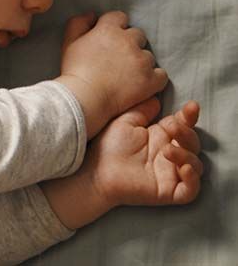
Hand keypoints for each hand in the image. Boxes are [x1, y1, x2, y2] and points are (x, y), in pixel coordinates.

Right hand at [59, 11, 168, 124]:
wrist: (84, 99)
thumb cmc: (74, 72)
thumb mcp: (68, 43)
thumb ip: (78, 23)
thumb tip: (92, 15)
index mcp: (108, 29)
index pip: (120, 17)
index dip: (115, 28)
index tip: (109, 40)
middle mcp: (128, 41)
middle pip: (137, 35)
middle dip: (129, 44)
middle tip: (117, 59)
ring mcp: (142, 60)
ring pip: (148, 55)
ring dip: (140, 62)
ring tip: (126, 76)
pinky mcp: (151, 79)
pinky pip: (161, 75)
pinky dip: (153, 79)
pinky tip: (141, 85)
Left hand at [86, 98, 203, 207]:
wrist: (95, 171)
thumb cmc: (107, 147)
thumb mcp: (125, 122)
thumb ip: (142, 111)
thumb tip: (156, 99)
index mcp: (160, 137)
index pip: (184, 126)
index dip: (190, 116)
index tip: (191, 106)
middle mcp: (169, 155)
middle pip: (193, 143)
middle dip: (187, 133)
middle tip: (172, 127)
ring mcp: (170, 174)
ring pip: (195, 165)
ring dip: (187, 155)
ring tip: (166, 150)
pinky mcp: (168, 192)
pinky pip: (191, 190)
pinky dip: (192, 180)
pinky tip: (184, 168)